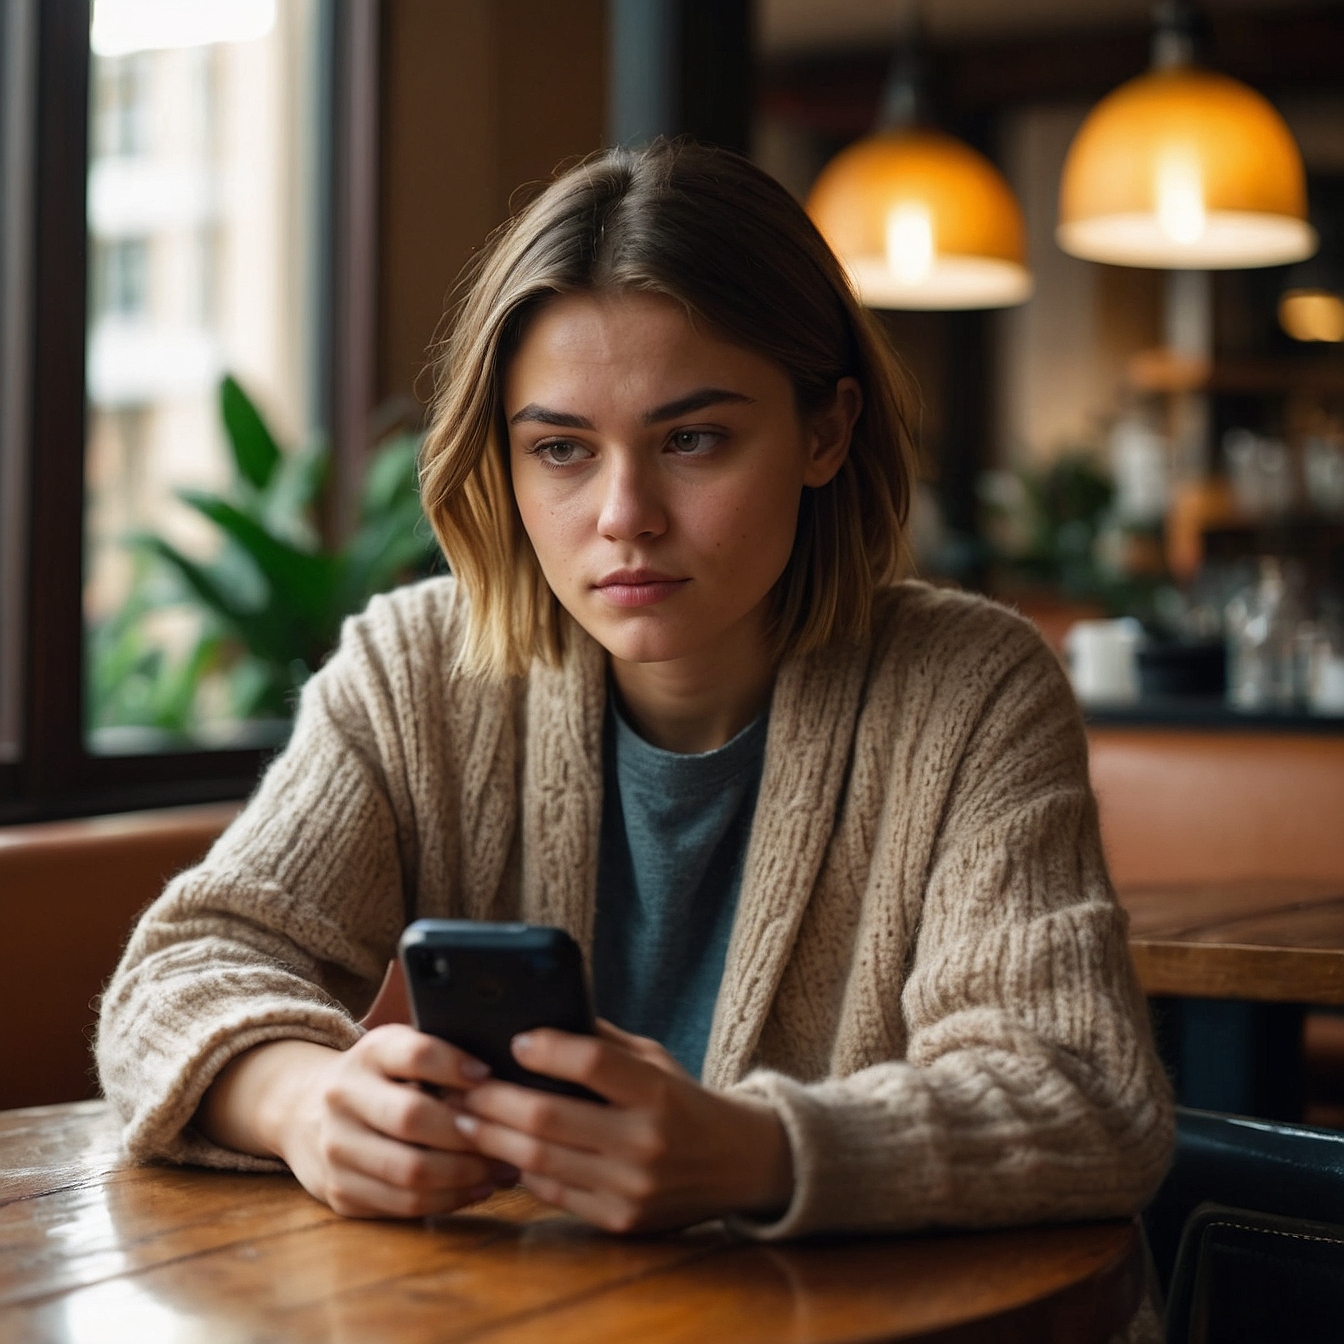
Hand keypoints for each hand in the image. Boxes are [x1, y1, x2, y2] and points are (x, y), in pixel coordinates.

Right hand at [199, 1028, 516, 1218]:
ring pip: (409, 1170)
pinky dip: (446, 1200)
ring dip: (464, 1175)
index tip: (490, 1076)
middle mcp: (344, 1097)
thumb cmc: (380, 1079)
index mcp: (369, 1054)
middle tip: (509, 1140)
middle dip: (468, 1134)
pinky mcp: (339, 1190)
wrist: (304, 1110)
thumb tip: (512, 1075)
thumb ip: (442, 1056)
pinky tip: (475, 1189)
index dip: (455, 1065)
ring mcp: (336, 1148)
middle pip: (412, 1117)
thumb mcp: (399, 1051)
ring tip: (501, 1171)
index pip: (414, 1054)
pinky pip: (401, 1203)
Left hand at [452, 1021, 792, 1232]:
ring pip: (538, 1162)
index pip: (592, 1062)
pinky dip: (520, 1171)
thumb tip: (536, 1022)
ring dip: (491, 1137)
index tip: (514, 1040)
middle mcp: (646, 1143)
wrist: (739, 1165)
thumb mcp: (655, 1060)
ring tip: (464, 1118)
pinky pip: (552, 1194)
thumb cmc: (684, 1101)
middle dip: (493, 1100)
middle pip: (547, 1118)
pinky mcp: (620, 1223)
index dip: (546, 1048)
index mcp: (658, 1092)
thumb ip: (601, 1043)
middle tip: (461, 1086)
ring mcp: (631, 1189)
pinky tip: (500, 1151)